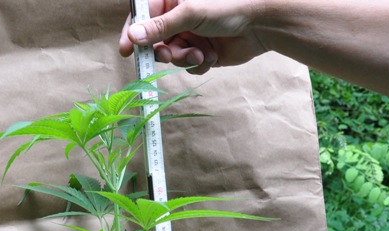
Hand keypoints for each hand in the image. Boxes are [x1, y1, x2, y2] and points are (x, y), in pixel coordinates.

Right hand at [119, 0, 268, 74]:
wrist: (262, 23)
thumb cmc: (228, 6)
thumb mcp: (189, 13)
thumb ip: (159, 26)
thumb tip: (132, 36)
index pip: (142, 17)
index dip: (133, 33)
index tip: (126, 49)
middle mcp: (178, 17)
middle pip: (154, 41)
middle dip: (163, 50)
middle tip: (169, 54)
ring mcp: (190, 35)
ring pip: (171, 56)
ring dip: (183, 58)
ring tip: (199, 52)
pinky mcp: (202, 51)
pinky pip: (187, 65)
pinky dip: (197, 63)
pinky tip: (210, 55)